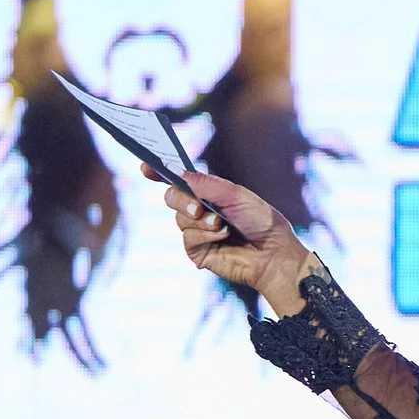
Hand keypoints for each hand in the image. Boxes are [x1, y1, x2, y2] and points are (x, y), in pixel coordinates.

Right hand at [147, 166, 317, 312]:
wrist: (272, 252)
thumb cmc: (260, 221)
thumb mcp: (235, 195)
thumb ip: (205, 184)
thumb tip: (175, 170)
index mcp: (208, 192)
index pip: (179, 179)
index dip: (159, 172)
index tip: (146, 166)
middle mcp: (199, 209)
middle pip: (171, 197)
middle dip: (181, 200)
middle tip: (197, 208)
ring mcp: (196, 231)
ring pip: (179, 219)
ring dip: (201, 221)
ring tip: (222, 225)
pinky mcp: (197, 251)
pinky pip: (188, 238)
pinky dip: (205, 235)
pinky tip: (222, 236)